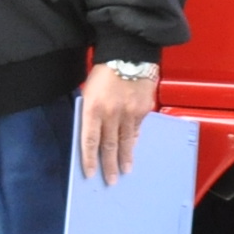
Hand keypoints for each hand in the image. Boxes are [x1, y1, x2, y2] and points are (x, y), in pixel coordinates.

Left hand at [76, 61, 158, 181]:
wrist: (129, 52)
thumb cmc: (104, 70)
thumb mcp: (90, 90)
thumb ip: (91, 111)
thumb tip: (96, 132)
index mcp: (93, 108)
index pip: (89, 141)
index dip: (89, 160)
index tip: (90, 174)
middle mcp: (111, 113)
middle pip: (109, 146)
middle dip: (109, 165)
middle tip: (111, 180)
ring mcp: (130, 112)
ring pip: (126, 141)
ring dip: (125, 158)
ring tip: (125, 170)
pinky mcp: (144, 109)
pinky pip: (138, 128)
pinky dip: (134, 139)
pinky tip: (133, 148)